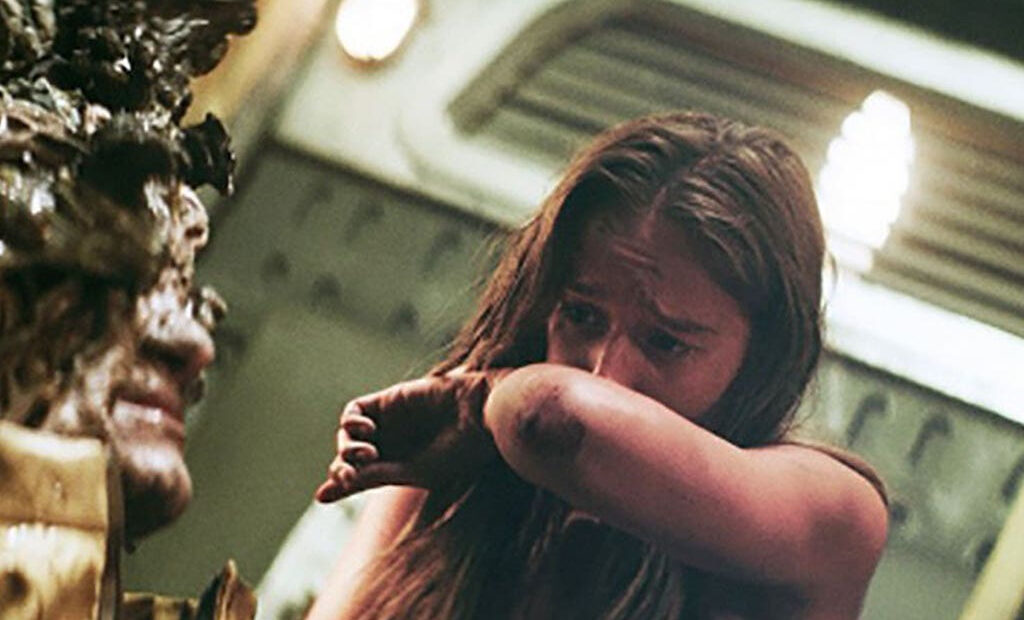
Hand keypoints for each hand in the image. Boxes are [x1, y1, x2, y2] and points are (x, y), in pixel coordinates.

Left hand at [314, 370, 507, 502]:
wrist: (480, 414)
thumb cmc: (458, 450)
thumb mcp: (413, 471)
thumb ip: (373, 475)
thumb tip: (331, 486)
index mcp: (400, 469)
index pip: (359, 478)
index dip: (338, 486)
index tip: (323, 495)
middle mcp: (391, 445)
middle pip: (349, 458)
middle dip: (342, 468)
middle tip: (348, 475)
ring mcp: (389, 422)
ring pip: (348, 435)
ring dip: (347, 447)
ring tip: (366, 454)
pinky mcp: (388, 400)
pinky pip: (355, 410)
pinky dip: (352, 421)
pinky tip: (367, 430)